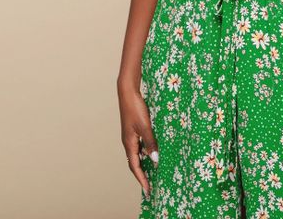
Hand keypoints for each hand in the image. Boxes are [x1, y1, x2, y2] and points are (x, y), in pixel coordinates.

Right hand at [118, 83, 158, 197]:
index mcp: (129, 144)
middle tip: (150, 186)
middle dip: (142, 175)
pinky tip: (152, 151)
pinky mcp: (133, 129)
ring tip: (152, 172)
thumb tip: (155, 160)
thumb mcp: (145, 126)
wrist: (127, 92)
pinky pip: (139, 146)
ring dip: (143, 164)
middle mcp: (128, 142)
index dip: (142, 179)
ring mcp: (130, 136)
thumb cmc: (135, 108)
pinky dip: (145, 152)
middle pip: (135, 163)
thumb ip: (150, 142)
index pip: (135, 167)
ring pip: (137, 154)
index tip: (148, 190)